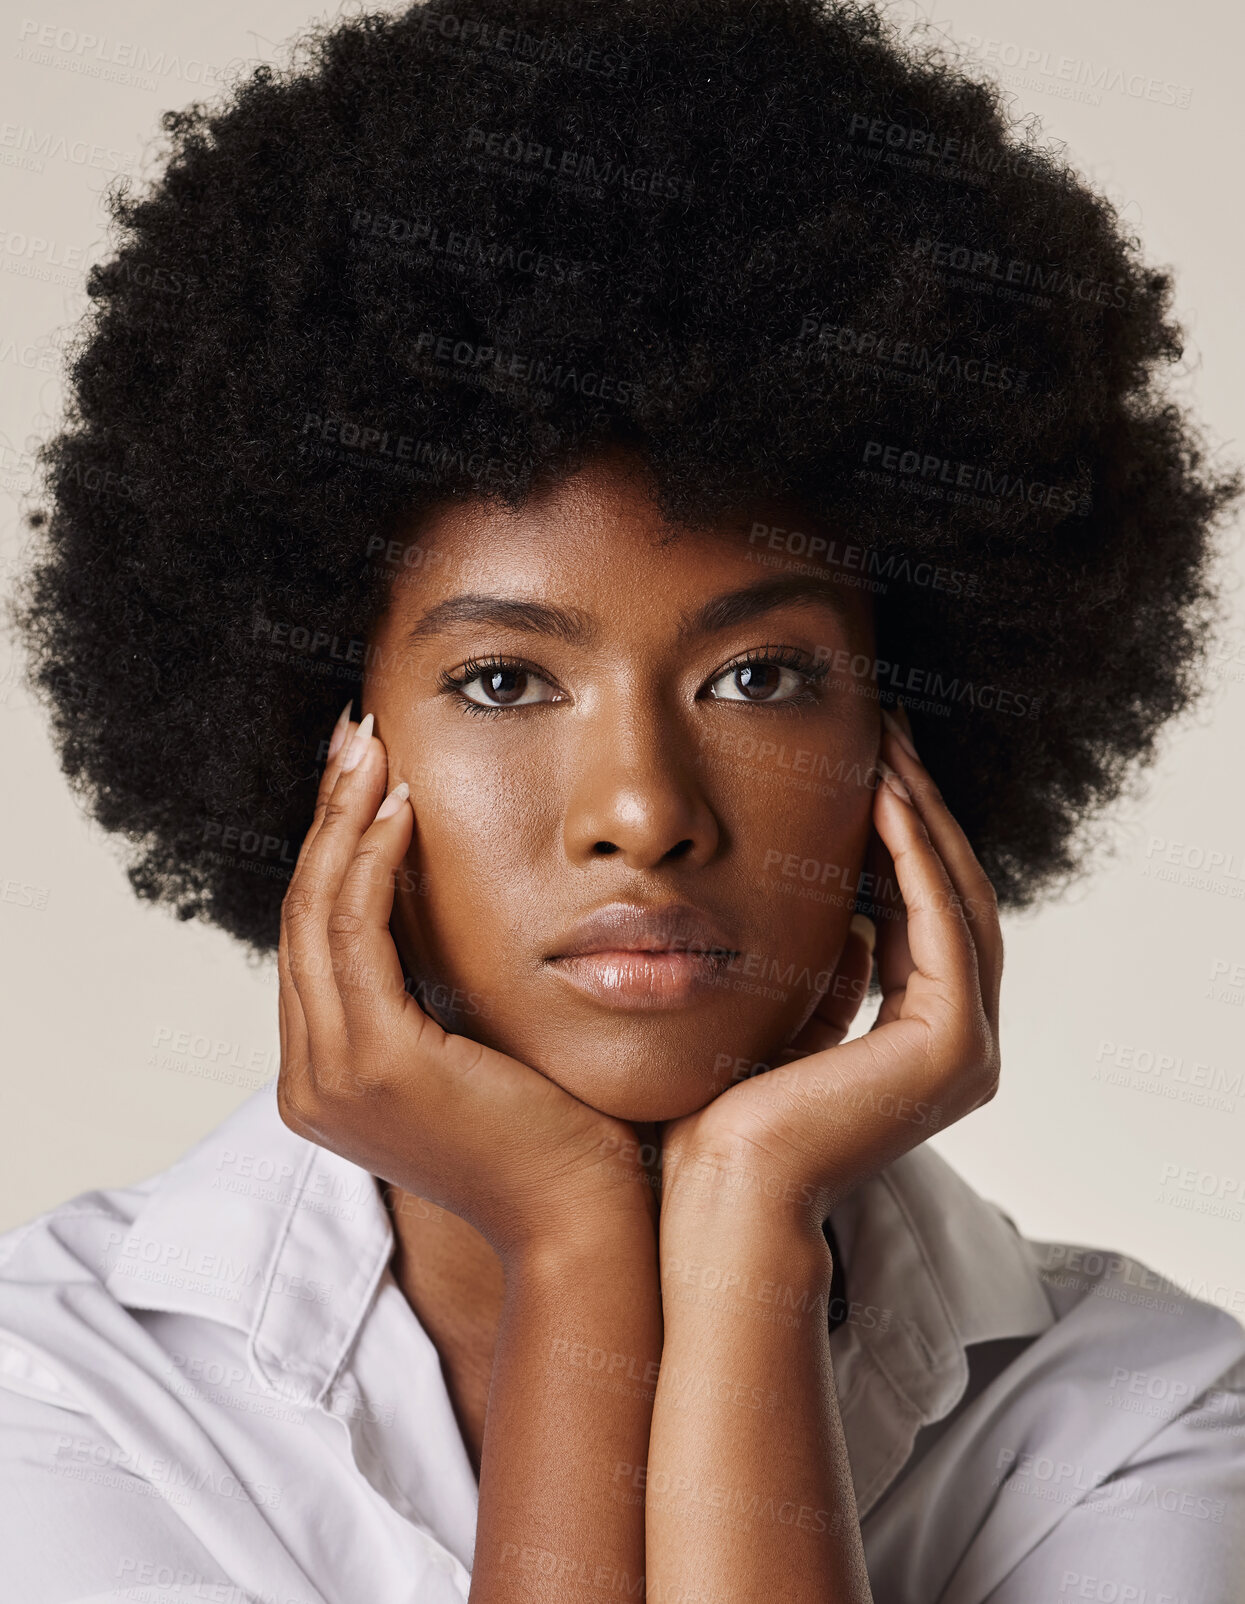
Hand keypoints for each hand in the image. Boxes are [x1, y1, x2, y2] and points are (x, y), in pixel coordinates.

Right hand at [276, 703, 655, 1264]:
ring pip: (317, 912)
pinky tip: (402, 805)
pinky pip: (358, 934)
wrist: (584, 1220)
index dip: (330, 848)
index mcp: (327, 1075)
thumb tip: (433, 901)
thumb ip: (434, 989)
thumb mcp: (475, 1047)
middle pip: (302, 913)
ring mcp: (332, 1076)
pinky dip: (373, 861)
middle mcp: (310, 1078)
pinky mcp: (375, 1065)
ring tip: (370, 745)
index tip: (360, 775)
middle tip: (353, 733)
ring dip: (342, 819)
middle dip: (326, 815)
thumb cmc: (552, 1132)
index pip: (317, 939)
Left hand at [656, 703, 1001, 1228]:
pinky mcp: (955, 1048)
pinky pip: (943, 924)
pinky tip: (884, 798)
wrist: (715, 1199)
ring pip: (958, 900)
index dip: (904, 835)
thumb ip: (834, 975)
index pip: (927, 914)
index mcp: (927, 1045)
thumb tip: (855, 923)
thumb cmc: (727, 1118)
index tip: (871, 764)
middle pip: (954, 898)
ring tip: (888, 746)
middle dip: (922, 811)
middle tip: (890, 733)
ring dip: (923, 818)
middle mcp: (964, 1048)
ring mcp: (970, 1052)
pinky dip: (915, 856)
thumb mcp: (790, 1019)